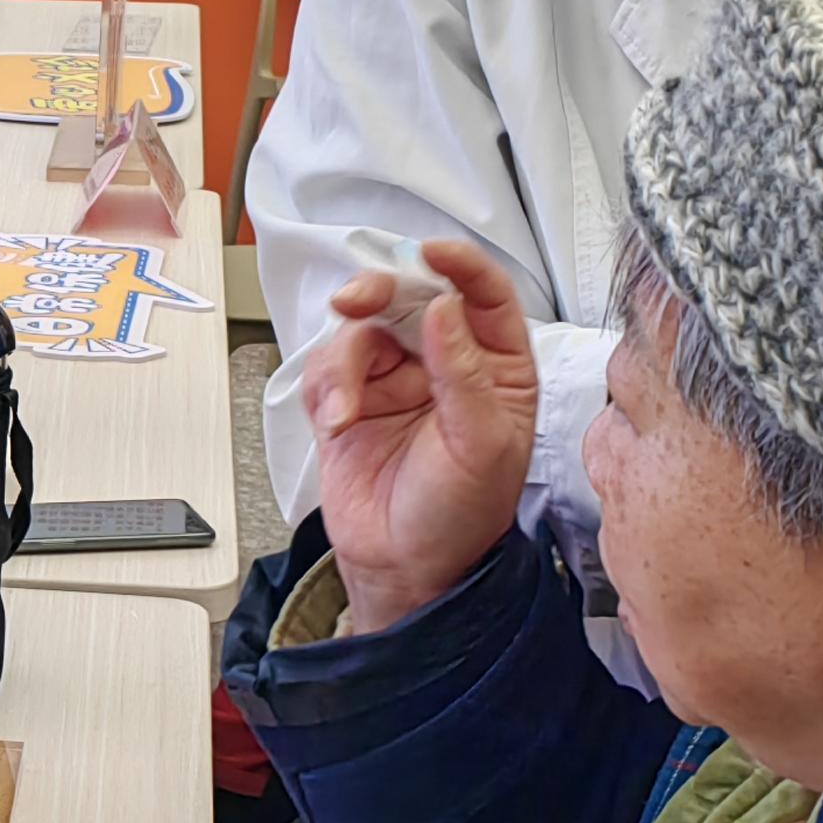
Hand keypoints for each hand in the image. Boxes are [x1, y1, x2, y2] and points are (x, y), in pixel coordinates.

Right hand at [298, 241, 542, 633]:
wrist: (405, 569)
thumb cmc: (460, 516)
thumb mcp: (482, 445)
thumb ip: (464, 373)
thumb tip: (442, 307)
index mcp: (496, 369)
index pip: (484, 297)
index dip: (460, 266)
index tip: (433, 253)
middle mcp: (445, 365)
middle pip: (412, 297)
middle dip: (382, 293)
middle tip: (359, 301)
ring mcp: (395, 381)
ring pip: (362, 329)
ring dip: (346, 359)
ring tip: (346, 405)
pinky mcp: (350, 401)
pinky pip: (328, 367)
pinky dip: (326, 387)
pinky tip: (338, 420)